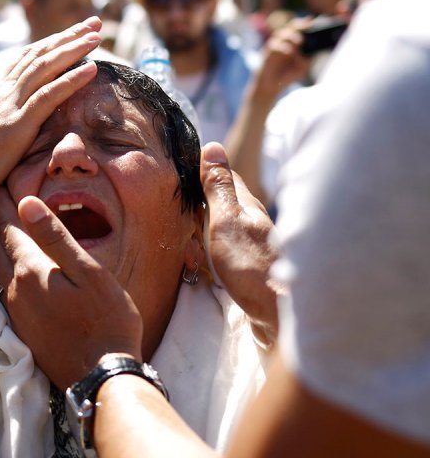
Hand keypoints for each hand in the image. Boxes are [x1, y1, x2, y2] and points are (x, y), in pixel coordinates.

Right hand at [0, 17, 102, 216]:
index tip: (72, 34)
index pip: (23, 60)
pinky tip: (92, 69)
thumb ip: (0, 128)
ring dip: (74, 48)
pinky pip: (48, 96)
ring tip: (97, 35)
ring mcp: (6, 108)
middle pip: (37, 54)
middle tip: (92, 21)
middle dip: (67, 35)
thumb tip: (15, 131)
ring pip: (44, 67)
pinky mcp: (15, 126)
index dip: (49, 44)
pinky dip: (72, 80)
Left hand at [0, 187, 141, 389]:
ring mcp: (15, 310)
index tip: (2, 183)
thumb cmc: (107, 322)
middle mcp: (15, 289)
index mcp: (31, 270)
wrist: (101, 376)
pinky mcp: (20, 326)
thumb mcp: (89, 273)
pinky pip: (2, 285)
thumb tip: (25, 203)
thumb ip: (56, 237)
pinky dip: (1, 265)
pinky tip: (8, 264)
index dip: (5, 203)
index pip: (9, 227)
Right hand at [201, 142, 281, 346]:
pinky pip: (221, 254)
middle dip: (196, 215)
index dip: (201, 177)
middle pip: (218, 206)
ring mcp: (252, 244)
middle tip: (185, 234)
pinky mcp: (249, 267)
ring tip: (192, 257)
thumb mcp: (226, 221)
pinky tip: (204, 269)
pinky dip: (208, 258)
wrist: (277, 311)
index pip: (223, 177)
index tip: (180, 185)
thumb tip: (212, 146)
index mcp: (246, 204)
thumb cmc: (250, 265)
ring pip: (218, 231)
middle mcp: (252, 220)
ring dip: (200, 240)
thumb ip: (217, 188)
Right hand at [250, 18, 311, 102]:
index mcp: (293, 42)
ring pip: (282, 33)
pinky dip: (283, 47)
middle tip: (308, 26)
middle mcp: (284, 41)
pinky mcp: (267, 53)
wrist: (272, 86)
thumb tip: (308, 50)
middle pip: (291, 26)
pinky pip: (275, 46)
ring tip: (300, 41)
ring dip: (291, 36)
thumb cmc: (287, 75)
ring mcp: (275, 46)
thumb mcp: (302, 66)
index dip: (306, 23)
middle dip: (300, 25)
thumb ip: (307, 57)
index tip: (314, 21)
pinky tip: (290, 52)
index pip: (300, 27)